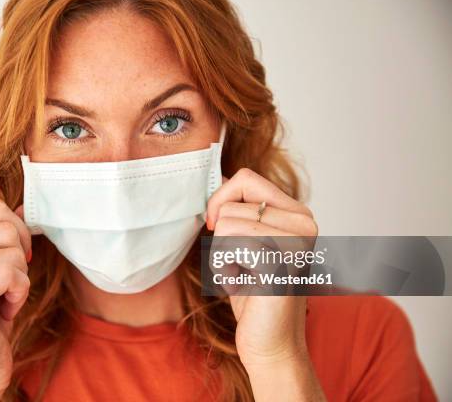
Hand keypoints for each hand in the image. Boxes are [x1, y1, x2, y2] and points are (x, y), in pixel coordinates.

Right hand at [0, 199, 31, 399]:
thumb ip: (2, 235)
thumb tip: (22, 206)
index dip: (18, 235)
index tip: (8, 264)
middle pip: (8, 228)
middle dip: (20, 260)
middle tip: (3, 287)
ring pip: (13, 253)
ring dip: (19, 281)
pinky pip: (11, 275)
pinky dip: (19, 294)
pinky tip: (2, 311)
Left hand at [207, 168, 324, 400]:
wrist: (271, 344)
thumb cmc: (254, 294)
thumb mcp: (245, 242)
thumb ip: (239, 210)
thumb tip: (219, 177)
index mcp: (297, 213)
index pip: (245, 178)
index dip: (221, 199)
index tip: (216, 226)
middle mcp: (304, 221)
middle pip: (232, 202)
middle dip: (221, 236)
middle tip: (242, 264)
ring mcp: (296, 241)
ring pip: (226, 225)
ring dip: (223, 256)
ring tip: (245, 276)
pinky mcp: (281, 262)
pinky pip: (228, 246)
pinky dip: (225, 268)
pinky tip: (244, 285)